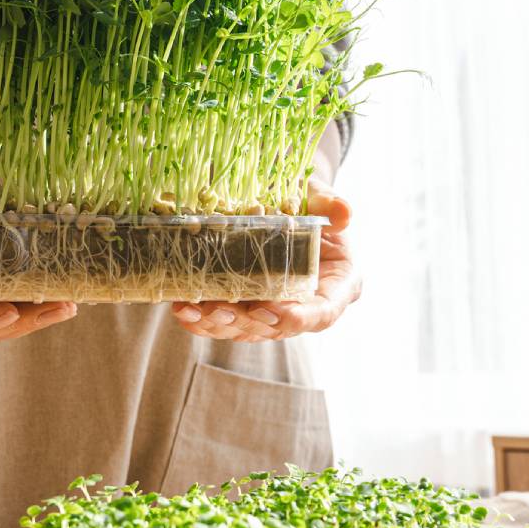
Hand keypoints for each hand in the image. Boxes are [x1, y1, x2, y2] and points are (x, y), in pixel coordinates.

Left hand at [170, 182, 359, 341]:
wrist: (286, 204)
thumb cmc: (310, 201)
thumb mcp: (321, 197)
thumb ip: (331, 205)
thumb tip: (344, 214)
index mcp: (339, 285)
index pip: (322, 312)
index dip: (296, 317)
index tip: (267, 310)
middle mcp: (309, 306)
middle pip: (278, 327)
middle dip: (246, 322)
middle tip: (219, 310)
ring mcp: (278, 311)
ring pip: (249, 329)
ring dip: (219, 324)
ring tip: (192, 311)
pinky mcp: (251, 309)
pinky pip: (228, 322)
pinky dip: (205, 319)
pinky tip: (184, 310)